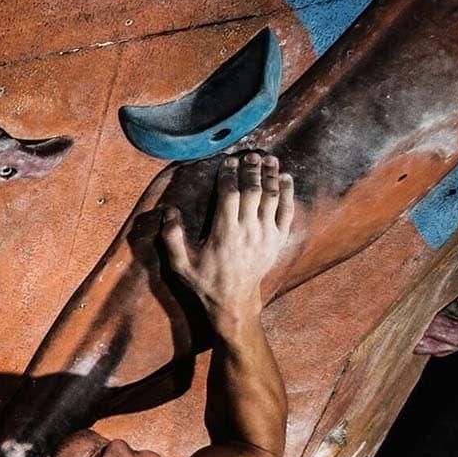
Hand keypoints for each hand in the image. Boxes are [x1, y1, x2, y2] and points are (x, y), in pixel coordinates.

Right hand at [158, 150, 295, 334]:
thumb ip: (172, 237)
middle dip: (252, 169)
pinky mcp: (278, 240)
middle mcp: (248, 230)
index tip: (228, 162)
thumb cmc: (205, 281)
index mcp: (225, 233)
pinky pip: (288, 211)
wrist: (233, 302)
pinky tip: (286, 177)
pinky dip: (288, 192)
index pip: (230, 195)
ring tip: (269, 158)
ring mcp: (267, 235)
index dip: (230, 175)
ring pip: (273, 197)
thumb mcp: (180, 264)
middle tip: (251, 154)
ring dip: (271, 175)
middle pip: (254, 190)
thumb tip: (168, 211)